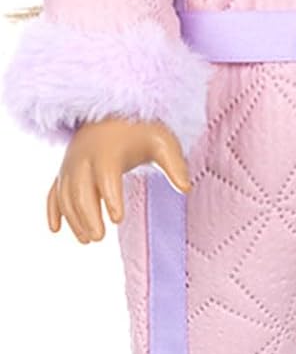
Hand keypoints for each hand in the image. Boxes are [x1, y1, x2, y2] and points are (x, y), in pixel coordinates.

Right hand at [46, 117, 191, 243]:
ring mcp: (71, 164)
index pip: (107, 175)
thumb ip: (175, 165)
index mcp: (109, 151)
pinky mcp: (64, 171)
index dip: (111, 197)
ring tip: (88, 240)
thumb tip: (186, 189)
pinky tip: (55, 230)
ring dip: (73, 218)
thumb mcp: (163, 142)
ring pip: (66, 194)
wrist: (112, 113)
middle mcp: (84, 157)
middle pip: (81, 188)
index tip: (118, 219)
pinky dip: (52, 210)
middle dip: (87, 214)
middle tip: (99, 237)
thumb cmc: (141, 132)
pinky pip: (53, 191)